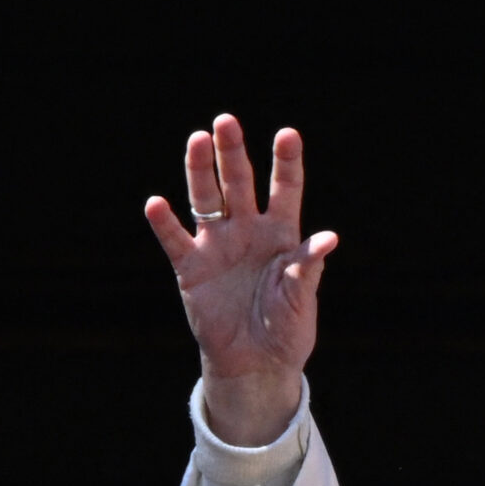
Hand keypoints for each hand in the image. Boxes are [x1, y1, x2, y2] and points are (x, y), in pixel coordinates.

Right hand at [146, 114, 336, 445]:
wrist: (255, 364)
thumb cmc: (286, 329)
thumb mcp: (301, 299)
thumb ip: (307, 267)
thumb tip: (328, 239)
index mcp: (281, 233)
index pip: (285, 189)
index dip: (285, 162)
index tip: (287, 134)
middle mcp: (247, 230)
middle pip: (238, 182)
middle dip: (232, 152)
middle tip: (226, 121)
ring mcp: (217, 245)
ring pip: (205, 198)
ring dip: (199, 170)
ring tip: (196, 140)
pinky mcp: (191, 268)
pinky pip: (175, 240)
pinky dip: (164, 223)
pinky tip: (156, 204)